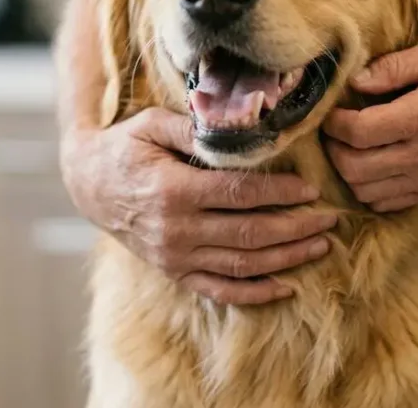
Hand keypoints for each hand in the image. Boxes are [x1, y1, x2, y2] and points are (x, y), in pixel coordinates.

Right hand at [60, 107, 336, 304]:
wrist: (88, 185)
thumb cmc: (125, 147)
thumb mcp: (152, 124)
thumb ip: (194, 127)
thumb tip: (241, 126)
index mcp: (173, 189)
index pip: (240, 195)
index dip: (280, 194)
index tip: (310, 189)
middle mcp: (175, 228)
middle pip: (249, 233)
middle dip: (295, 227)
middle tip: (329, 219)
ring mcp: (174, 255)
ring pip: (241, 264)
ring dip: (285, 258)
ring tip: (319, 246)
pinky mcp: (173, 271)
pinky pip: (219, 289)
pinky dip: (254, 293)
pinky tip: (285, 286)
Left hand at [324, 40, 417, 211]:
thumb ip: (394, 66)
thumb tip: (355, 81)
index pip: (359, 132)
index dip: (334, 123)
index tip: (331, 112)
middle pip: (354, 168)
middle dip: (334, 149)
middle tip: (334, 131)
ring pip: (365, 190)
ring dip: (347, 171)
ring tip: (350, 147)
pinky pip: (386, 204)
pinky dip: (368, 189)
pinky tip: (370, 166)